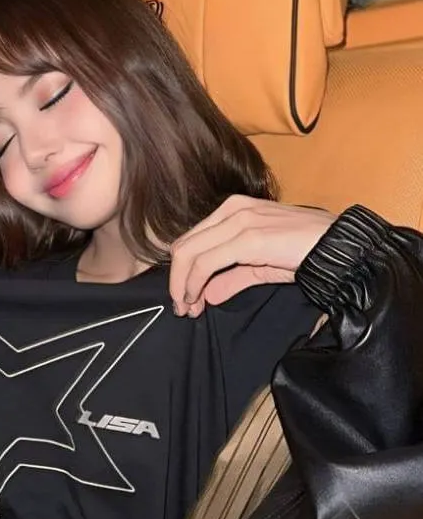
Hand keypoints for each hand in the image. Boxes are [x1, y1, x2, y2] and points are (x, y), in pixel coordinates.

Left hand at [169, 196, 335, 316]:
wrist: (340, 247)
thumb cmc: (305, 252)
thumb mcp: (261, 265)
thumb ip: (232, 277)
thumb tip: (207, 295)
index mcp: (232, 209)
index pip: (192, 239)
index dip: (181, 271)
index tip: (184, 298)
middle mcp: (231, 210)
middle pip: (184, 247)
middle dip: (177, 281)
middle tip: (181, 308)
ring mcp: (239, 221)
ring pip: (189, 254)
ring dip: (182, 286)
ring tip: (187, 309)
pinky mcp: (249, 238)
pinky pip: (206, 263)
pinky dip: (194, 284)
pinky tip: (197, 300)